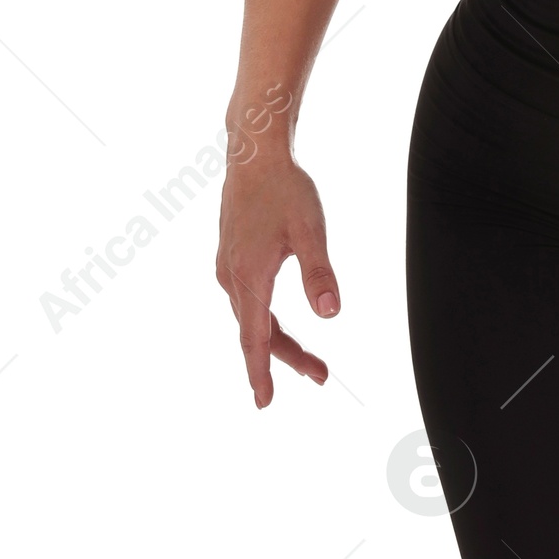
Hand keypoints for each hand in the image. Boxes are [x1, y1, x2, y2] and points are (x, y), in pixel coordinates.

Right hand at [216, 148, 338, 409]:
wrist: (253, 156)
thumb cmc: (285, 189)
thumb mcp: (310, 230)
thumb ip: (320, 272)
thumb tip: (331, 312)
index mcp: (250, 277)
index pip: (256, 338)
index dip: (261, 373)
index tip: (264, 403)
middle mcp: (232, 278)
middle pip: (257, 333)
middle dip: (288, 358)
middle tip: (322, 376)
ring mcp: (228, 268)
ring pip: (252, 318)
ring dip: (278, 341)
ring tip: (310, 360)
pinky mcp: (231, 259)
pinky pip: (247, 303)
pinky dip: (264, 322)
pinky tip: (277, 325)